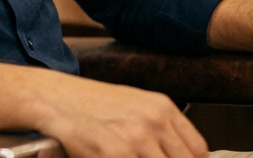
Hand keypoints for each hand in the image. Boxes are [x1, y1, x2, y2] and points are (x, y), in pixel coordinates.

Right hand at [38, 76, 207, 157]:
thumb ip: (161, 129)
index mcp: (162, 108)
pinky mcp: (117, 152)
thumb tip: (181, 154)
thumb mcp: (134, 107)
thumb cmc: (90, 105)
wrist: (54, 100)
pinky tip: (112, 157)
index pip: (198, 151)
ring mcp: (137, 138)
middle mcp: (154, 121)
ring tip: (125, 156)